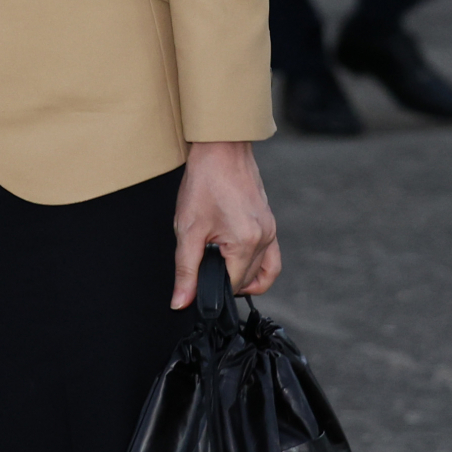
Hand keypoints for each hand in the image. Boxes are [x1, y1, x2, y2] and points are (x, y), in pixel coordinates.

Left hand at [171, 140, 279, 308]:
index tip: (197, 282)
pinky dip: (257, 267)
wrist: (220, 148)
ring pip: (261, 271)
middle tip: (202, 268)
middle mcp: (265, 238)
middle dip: (225, 281)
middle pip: (248, 280)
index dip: (212, 288)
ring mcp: (271, 230)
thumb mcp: (188, 228)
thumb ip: (185, 269)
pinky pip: (270, 257)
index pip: (233, 285)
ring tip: (219, 269)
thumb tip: (181, 302)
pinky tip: (238, 262)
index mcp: (247, 242)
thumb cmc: (204, 181)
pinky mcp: (269, 223)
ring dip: (242, 276)